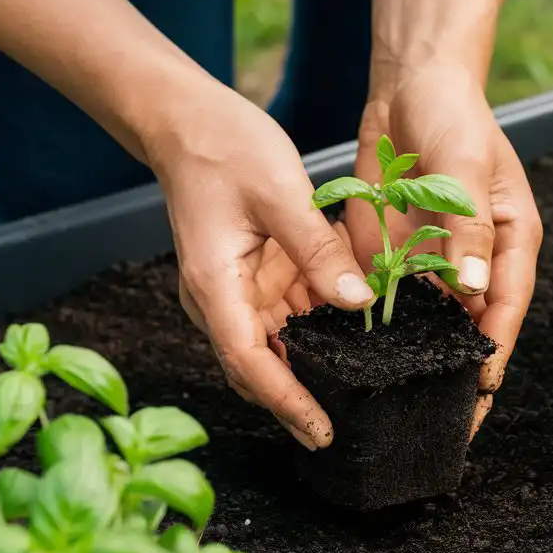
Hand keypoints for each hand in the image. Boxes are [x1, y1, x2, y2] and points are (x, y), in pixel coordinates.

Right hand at [144, 77, 373, 450]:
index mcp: (215, 285)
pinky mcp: (252, 272)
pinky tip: (354, 327)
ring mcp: (235, 286)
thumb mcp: (281, 193)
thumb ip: (319, 250)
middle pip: (261, 362)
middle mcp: (220, 296)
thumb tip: (359, 303)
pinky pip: (287, 309)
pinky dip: (317, 321)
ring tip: (364, 381)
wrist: (189, 120)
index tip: (321, 431)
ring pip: (278, 340)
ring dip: (315, 357)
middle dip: (301, 395)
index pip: (249, 360)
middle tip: (350, 423)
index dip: (286, 401)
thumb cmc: (224, 147)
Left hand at [348, 66, 541, 438]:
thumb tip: (473, 288)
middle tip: (430, 417)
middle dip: (452, 370)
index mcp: (510, 242)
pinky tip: (355, 350)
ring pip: (427, 320)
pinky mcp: (398, 251)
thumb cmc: (456, 116)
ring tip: (389, 396)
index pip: (505, 310)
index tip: (476, 397)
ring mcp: (434, 258)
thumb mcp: (468, 166)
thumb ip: (470, 226)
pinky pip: (389, 295)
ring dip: (411, 352)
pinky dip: (376, 321)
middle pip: (469, 327)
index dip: (493, 356)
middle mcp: (474, 259)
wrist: (410, 85)